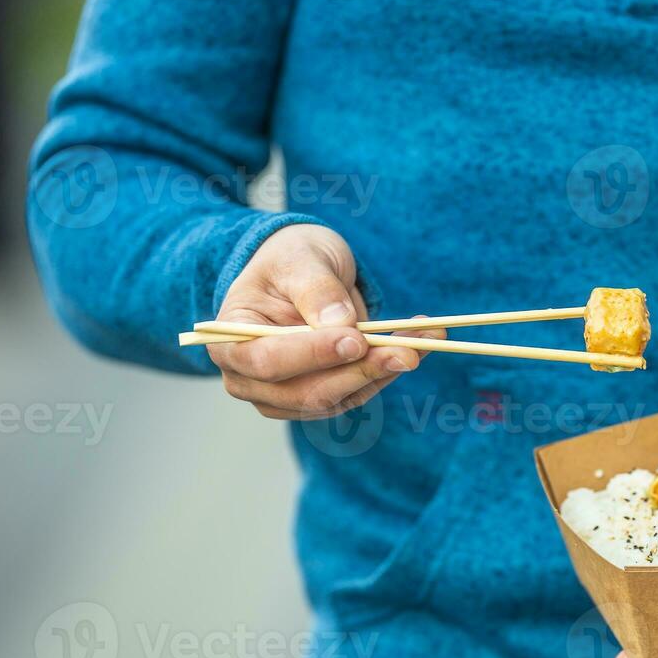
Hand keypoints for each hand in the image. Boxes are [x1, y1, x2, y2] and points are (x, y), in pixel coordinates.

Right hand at [209, 224, 440, 418]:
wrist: (303, 271)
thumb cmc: (290, 260)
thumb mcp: (300, 259)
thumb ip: (315, 290)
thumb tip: (341, 325)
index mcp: (231, 340)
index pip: (267, 361)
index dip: (312, 355)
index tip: (355, 340)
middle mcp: (253, 379)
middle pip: (308, 391)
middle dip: (362, 371)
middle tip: (408, 350)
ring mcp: (287, 395)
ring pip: (341, 397)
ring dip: (386, 371)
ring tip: (426, 339)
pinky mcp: (324, 396)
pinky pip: (360, 391)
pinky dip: (392, 369)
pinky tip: (422, 344)